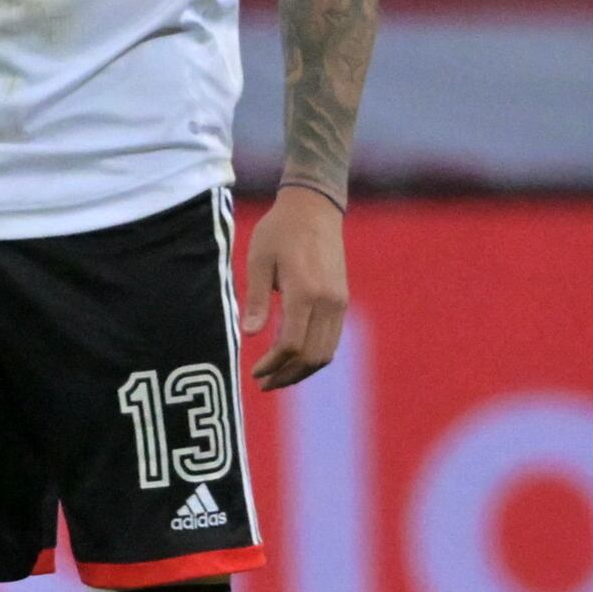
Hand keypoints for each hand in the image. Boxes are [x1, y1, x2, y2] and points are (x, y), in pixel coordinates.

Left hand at [243, 186, 348, 388]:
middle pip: (312, 356)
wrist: (315, 208)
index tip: (255, 372)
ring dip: (302, 371)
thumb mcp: (259, 260)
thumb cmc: (280, 231)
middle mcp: (328, 301)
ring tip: (278, 377)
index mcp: (305, 291)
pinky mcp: (341, 300)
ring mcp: (339, 302)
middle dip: (287, 376)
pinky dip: (314, 356)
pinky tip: (293, 357)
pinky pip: (331, 340)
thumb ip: (256, 299)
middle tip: (264, 383)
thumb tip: (250, 335)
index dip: (272, 365)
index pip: (291, 344)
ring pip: (326, 353)